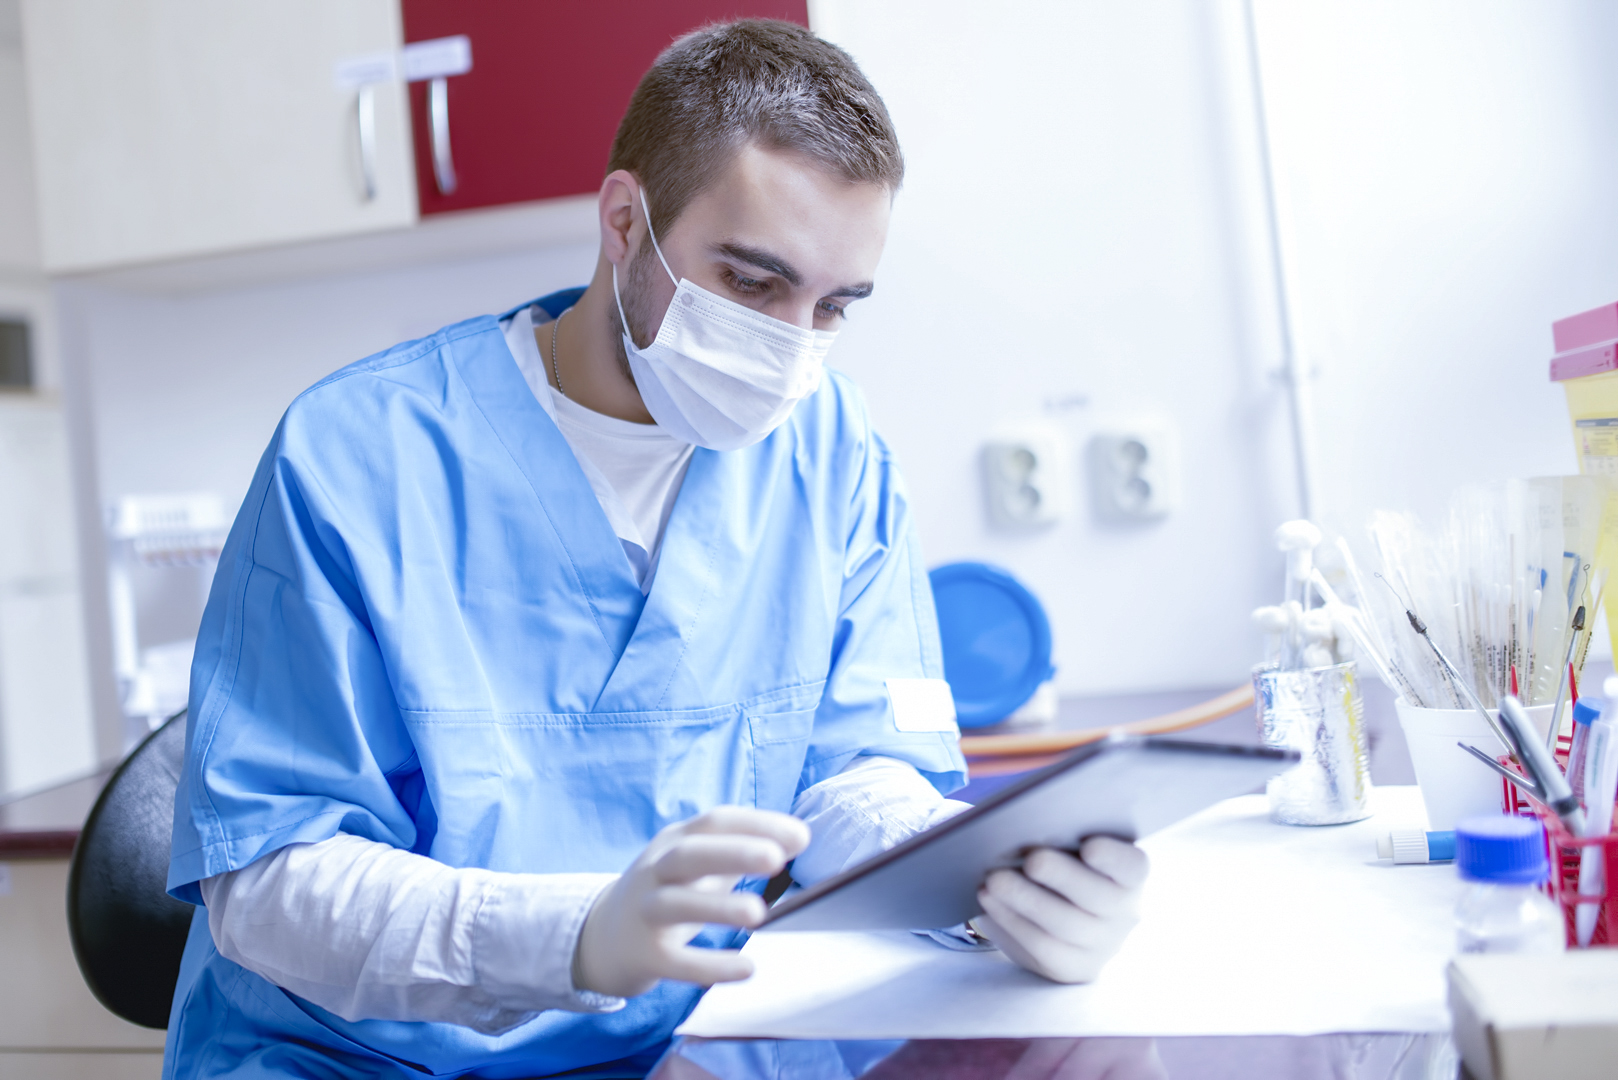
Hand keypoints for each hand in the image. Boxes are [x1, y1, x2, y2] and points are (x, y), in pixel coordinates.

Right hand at [573, 806, 809, 998]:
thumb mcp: (697, 863)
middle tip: (776, 858)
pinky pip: (674, 961)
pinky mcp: (645, 954)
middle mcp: (656, 870)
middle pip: (689, 854)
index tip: (800, 837)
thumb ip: (744, 849)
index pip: (715, 822)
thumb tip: (798, 838)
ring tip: (759, 913)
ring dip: (717, 906)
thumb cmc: (669, 891)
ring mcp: (646, 911)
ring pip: (676, 904)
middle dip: (732, 852)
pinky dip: (708, 965)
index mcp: (675, 841)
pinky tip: (745, 969)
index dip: (756, 825)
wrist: (603, 937)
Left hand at [974, 836, 1148, 983]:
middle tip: (1032, 859)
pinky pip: (1042, 947)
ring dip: (1026, 899)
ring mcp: (1103, 944)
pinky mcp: (1074, 967)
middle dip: (1061, 876)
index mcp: (1130, 874)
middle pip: (1097, 896)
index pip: (1132, 865)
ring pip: (1065, 924)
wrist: (1056, 912)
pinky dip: (1012, 921)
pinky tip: (989, 900)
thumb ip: (1059, 837)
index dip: (1113, 857)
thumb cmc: (1061, 864)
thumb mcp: (1068, 848)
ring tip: (995, 880)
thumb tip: (1024, 830)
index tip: (1089, 846)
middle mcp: (1124, 912)